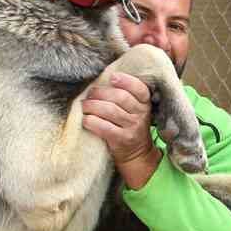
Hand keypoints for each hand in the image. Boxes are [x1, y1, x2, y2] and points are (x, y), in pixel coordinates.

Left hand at [82, 71, 160, 189]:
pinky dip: (91, 121)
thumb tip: (101, 80)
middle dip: (101, 93)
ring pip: (110, 110)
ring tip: (84, 106)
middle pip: (120, 97)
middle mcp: (141, 115)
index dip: (126, 81)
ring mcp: (132, 128)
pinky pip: (103, 127)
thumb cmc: (130, 126)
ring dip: (92, 106)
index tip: (112, 77)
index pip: (139, 89)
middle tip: (90, 94)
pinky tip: (86, 120)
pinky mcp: (121, 139)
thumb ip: (126, 96)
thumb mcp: (136, 110)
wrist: (137, 154)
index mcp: (145, 104)